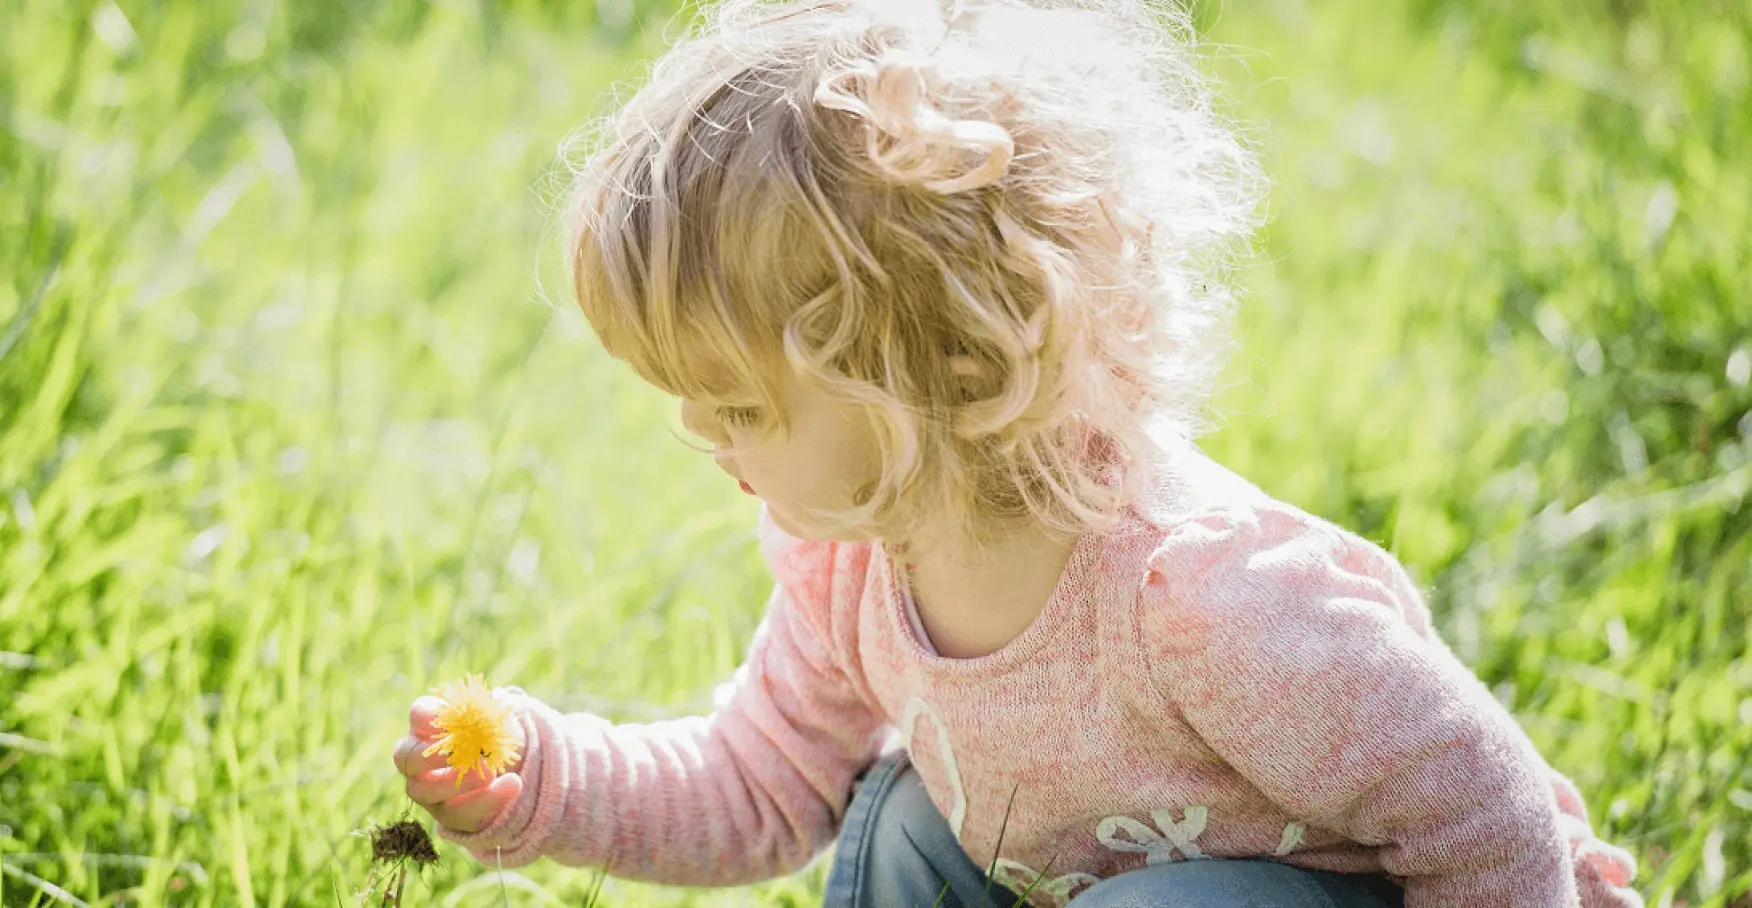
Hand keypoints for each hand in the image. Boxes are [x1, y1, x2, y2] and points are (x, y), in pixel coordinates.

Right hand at [393, 695, 525, 833]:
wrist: (507, 769)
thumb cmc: (492, 736)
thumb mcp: (494, 721)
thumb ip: (490, 715)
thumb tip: (496, 706)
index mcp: (428, 726)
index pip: (418, 714)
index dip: (430, 715)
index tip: (452, 719)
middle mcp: (418, 760)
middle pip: (406, 756)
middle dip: (431, 755)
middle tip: (458, 752)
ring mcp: (427, 790)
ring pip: (427, 791)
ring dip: (459, 782)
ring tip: (490, 773)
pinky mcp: (446, 814)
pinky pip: (460, 813)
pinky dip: (488, 799)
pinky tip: (512, 785)